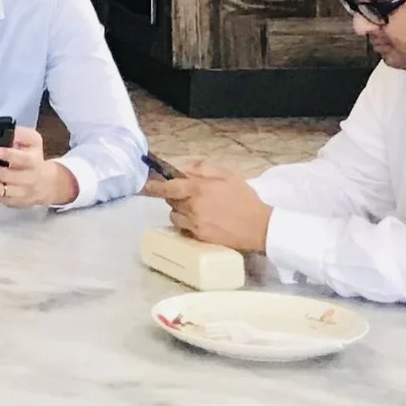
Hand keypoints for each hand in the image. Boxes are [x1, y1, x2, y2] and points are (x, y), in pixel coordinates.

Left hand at [0, 129, 75, 208]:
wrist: (45, 185)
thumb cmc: (34, 158)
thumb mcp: (33, 141)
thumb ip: (21, 134)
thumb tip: (7, 129)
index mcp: (34, 162)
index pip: (23, 159)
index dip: (9, 155)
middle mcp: (29, 179)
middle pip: (9, 176)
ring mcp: (21, 194)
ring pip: (1, 191)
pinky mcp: (12, 203)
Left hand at [149, 164, 271, 253]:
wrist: (259, 227)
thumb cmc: (244, 198)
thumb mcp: (226, 175)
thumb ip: (203, 168)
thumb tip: (184, 169)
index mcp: (198, 188)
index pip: (168, 187)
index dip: (155, 186)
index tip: (146, 185)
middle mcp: (193, 206)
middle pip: (171, 201)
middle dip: (175, 197)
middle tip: (189, 195)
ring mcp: (195, 224)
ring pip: (174, 216)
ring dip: (180, 211)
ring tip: (196, 210)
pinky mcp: (199, 238)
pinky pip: (183, 229)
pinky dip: (187, 224)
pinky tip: (200, 221)